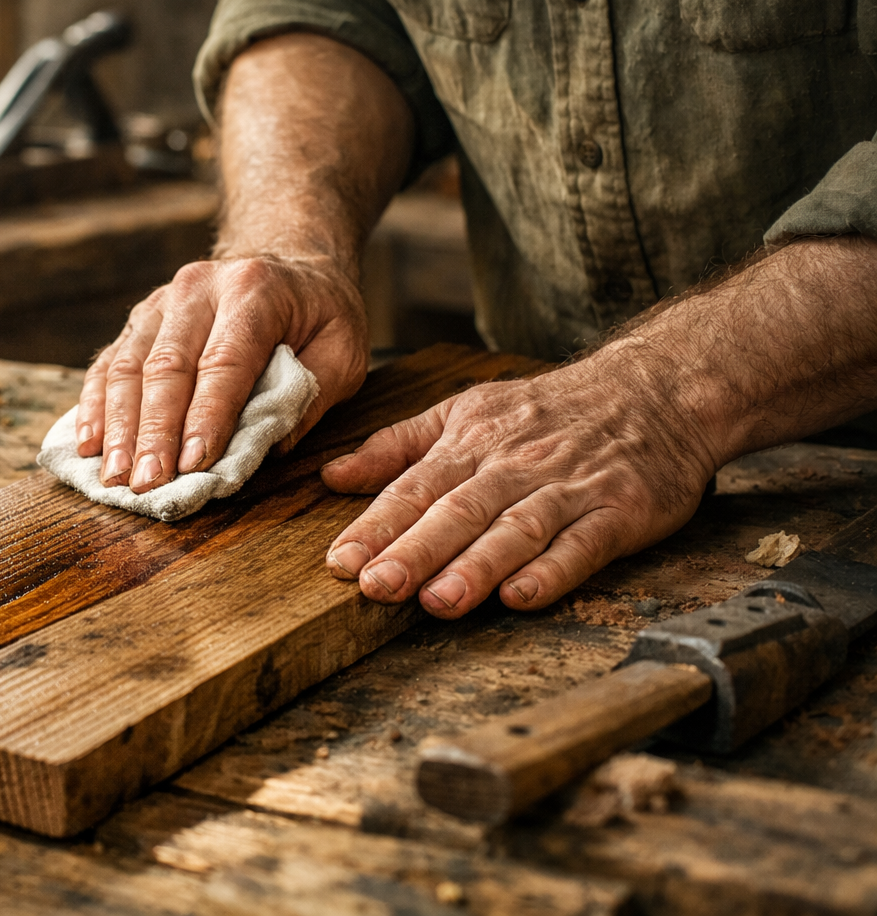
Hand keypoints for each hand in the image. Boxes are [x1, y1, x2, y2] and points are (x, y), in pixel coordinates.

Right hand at [75, 254, 368, 491]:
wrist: (288, 261)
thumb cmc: (319, 314)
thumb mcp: (343, 351)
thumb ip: (309, 397)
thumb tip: (264, 448)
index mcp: (255, 290)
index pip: (225, 361)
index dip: (207, 416)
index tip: (193, 464)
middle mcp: (199, 287)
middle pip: (167, 365)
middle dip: (154, 431)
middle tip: (146, 483)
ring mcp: (161, 300)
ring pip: (129, 366)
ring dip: (118, 426)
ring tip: (113, 475)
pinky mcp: (140, 318)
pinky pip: (110, 363)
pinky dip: (96, 406)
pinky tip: (89, 444)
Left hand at [319, 354, 719, 617]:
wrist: (655, 387)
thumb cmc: (549, 409)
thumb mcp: (464, 410)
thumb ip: (396, 447)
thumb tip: (332, 476)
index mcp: (472, 443)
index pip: (416, 487)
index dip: (377, 524)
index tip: (341, 560)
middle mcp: (515, 466)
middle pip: (459, 511)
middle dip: (415, 551)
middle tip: (377, 586)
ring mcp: (569, 489)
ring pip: (516, 530)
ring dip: (476, 567)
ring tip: (438, 601)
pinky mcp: (620, 511)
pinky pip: (583, 544)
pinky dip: (553, 570)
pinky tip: (524, 595)